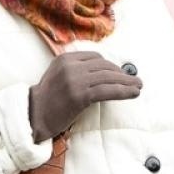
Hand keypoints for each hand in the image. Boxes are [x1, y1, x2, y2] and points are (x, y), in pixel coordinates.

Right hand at [27, 51, 141, 141]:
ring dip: (127, 82)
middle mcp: (71, 66)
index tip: (120, 74)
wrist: (34, 116)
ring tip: (138, 87)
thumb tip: (104, 71)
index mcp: (65, 58)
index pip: (96, 57)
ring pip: (108, 78)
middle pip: (104, 66)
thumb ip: (76, 69)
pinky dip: (123, 91)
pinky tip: (133, 94)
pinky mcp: (79, 95)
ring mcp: (75, 80)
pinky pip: (107, 91)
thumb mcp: (58, 75)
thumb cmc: (48, 99)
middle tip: (135, 81)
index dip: (111, 66)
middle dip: (122, 74)